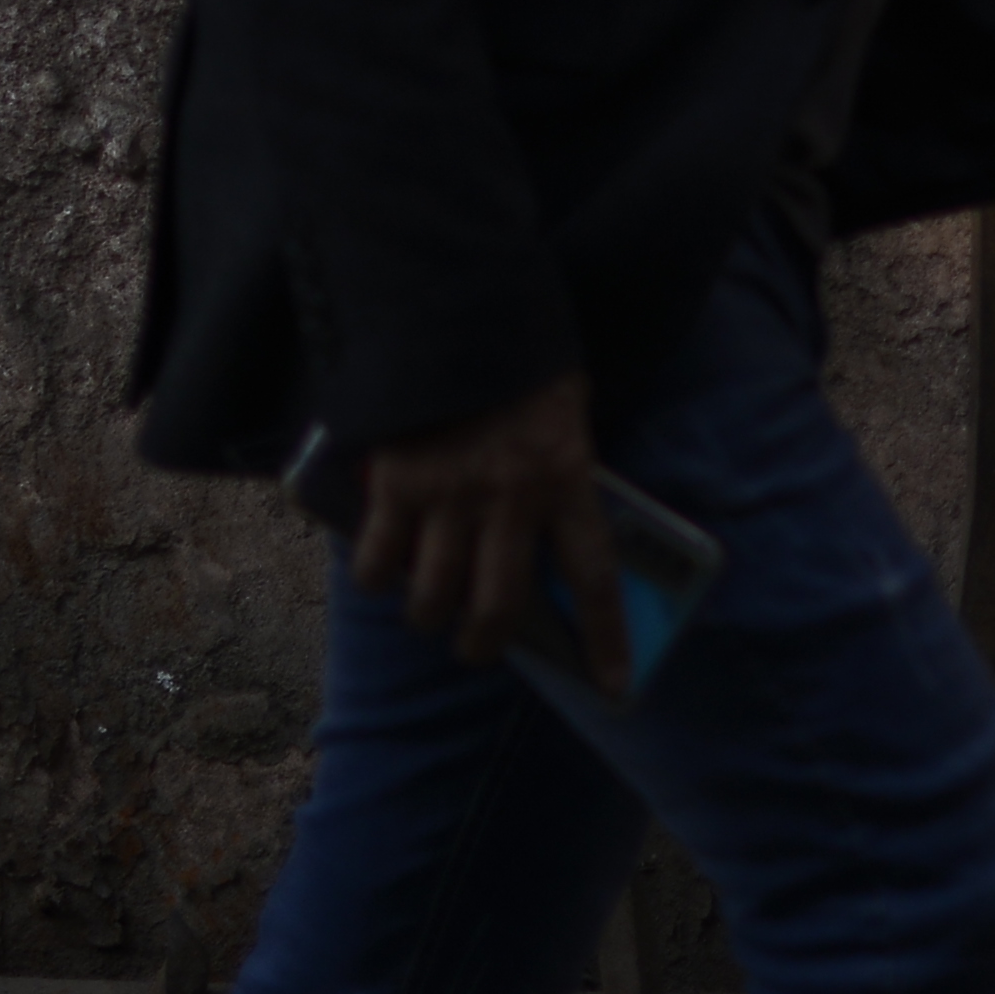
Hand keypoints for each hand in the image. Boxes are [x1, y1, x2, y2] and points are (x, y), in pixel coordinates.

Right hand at [349, 371, 622, 689]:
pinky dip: (377, 577)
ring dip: (429, 618)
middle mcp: (509, 498)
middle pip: (499, 609)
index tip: (617, 686)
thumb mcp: (567, 413)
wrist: (459, 307)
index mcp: (566, 478)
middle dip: (484, 644)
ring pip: (434, 598)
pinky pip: (378, 561)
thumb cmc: (521, 363)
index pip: (594, 577)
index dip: (605, 639)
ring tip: (429, 611)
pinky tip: (382, 570)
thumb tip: (554, 541)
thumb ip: (565, 473)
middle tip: (477, 646)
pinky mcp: (396, 484)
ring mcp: (449, 495)